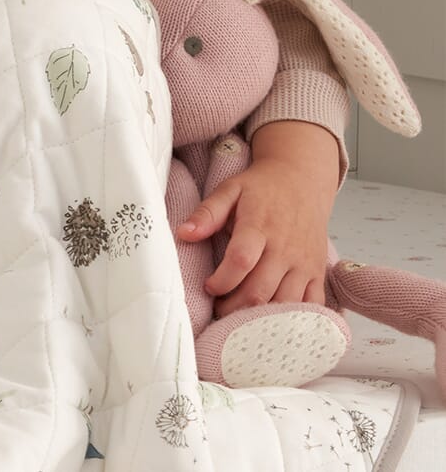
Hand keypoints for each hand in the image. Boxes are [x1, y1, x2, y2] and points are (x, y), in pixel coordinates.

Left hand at [177, 120, 339, 316]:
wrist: (303, 180)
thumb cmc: (263, 189)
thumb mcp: (230, 190)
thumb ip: (207, 213)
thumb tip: (183, 233)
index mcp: (260, 226)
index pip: (241, 261)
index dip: (222, 281)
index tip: (208, 287)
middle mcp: (285, 248)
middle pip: (260, 290)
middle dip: (234, 307)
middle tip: (219, 309)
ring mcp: (304, 263)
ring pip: (284, 303)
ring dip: (260, 317)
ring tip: (240, 316)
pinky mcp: (318, 272)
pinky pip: (312, 305)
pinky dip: (294, 319)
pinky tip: (273, 321)